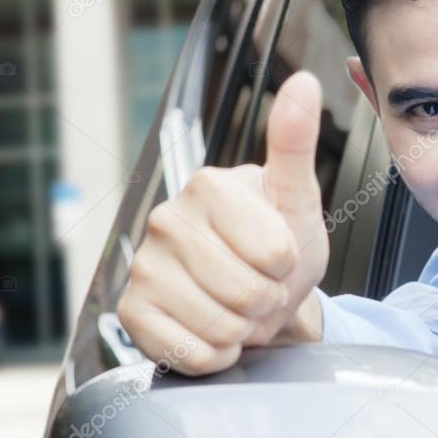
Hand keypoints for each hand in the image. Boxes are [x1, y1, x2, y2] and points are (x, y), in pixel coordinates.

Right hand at [117, 70, 327, 374]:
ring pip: (220, 326)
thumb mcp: (297, 198)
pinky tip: (212, 330)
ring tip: (238, 306)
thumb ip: (295, 144)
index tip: (279, 257)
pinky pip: (189, 353)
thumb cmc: (278, 246)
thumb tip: (305, 82)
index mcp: (208, 186)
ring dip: (243, 329)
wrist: (253, 297)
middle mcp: (166, 220)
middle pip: (247, 292)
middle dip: (267, 300)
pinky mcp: (132, 313)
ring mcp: (144, 267)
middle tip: (260, 286)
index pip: (274, 253)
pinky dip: (214, 354)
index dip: (288, 267)